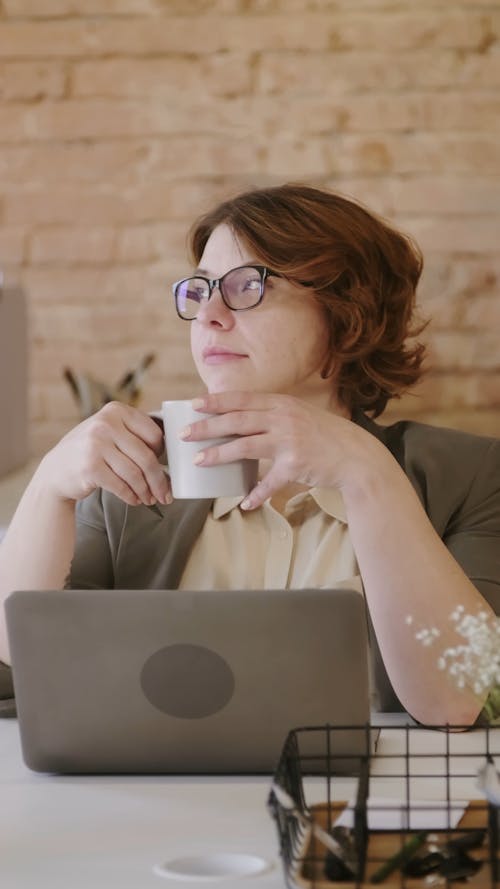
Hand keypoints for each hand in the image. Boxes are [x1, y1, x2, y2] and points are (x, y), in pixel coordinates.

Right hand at [37, 402, 170, 505]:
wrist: (56, 470)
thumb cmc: (91, 452)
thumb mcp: (109, 431)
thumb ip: (134, 435)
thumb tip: (170, 456)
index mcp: (116, 411)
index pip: (153, 434)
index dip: (162, 455)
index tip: (165, 469)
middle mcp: (105, 424)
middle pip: (146, 457)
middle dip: (159, 480)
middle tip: (165, 494)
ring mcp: (95, 445)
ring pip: (135, 474)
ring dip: (146, 491)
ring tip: (149, 499)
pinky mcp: (90, 467)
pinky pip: (121, 486)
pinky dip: (131, 496)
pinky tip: (134, 500)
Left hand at [180, 391, 386, 509]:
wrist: (356, 455)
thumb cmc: (325, 436)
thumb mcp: (300, 415)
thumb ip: (274, 415)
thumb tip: (244, 419)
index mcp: (282, 404)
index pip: (242, 399)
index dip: (216, 401)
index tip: (194, 404)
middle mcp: (283, 419)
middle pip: (236, 420)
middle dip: (207, 426)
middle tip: (184, 434)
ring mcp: (289, 441)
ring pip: (244, 446)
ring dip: (219, 454)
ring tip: (199, 460)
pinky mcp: (296, 465)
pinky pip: (269, 483)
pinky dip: (256, 494)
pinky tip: (244, 502)